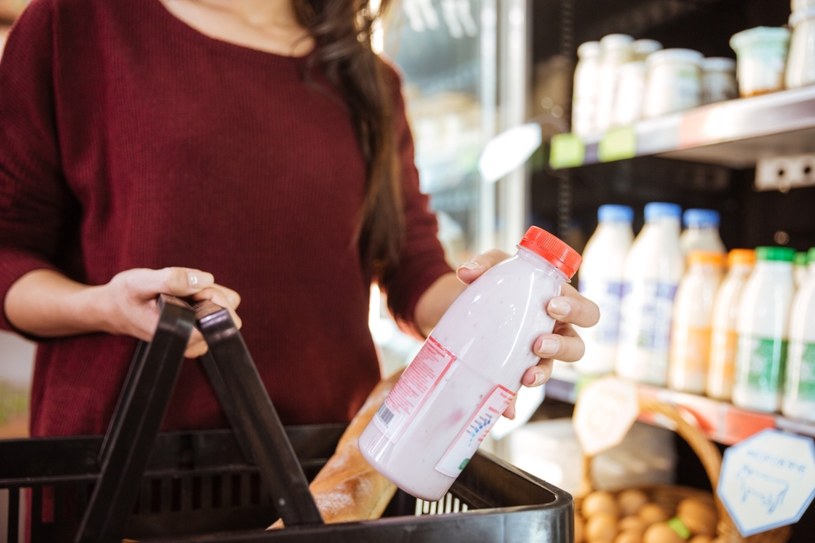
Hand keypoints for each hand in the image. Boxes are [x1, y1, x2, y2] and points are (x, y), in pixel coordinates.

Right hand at [97, 267, 241, 357]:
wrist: (113, 309)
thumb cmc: (125, 296)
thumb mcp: (141, 282)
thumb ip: (172, 280)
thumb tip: (206, 279)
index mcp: (183, 336)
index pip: (222, 318)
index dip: (211, 296)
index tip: (190, 289)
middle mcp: (194, 342)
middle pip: (227, 311)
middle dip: (209, 292)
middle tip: (181, 288)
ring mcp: (198, 338)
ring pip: (224, 308)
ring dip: (206, 293)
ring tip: (178, 292)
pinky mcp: (198, 329)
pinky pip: (215, 306)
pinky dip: (203, 295)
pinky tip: (181, 295)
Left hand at [457, 250, 599, 417]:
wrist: (458, 305)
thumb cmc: (491, 282)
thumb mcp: (491, 267)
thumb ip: (483, 264)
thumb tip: (466, 274)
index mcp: (559, 305)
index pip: (586, 312)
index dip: (577, 311)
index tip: (552, 306)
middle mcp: (554, 333)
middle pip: (578, 346)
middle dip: (563, 346)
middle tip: (538, 341)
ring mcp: (535, 356)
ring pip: (552, 370)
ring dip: (542, 373)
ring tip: (526, 374)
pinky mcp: (512, 372)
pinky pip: (519, 391)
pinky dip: (514, 400)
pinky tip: (506, 408)